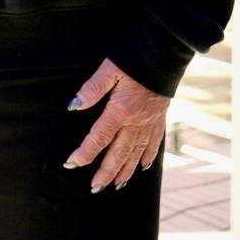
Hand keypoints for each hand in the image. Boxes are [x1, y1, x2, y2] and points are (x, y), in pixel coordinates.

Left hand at [63, 59, 170, 192]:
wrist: (167, 51)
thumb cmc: (135, 57)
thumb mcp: (109, 68)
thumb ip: (92, 88)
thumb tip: (75, 105)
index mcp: (121, 109)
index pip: (99, 137)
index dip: (85, 152)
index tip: (72, 164)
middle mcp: (137, 120)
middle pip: (119, 152)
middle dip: (107, 172)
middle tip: (95, 188)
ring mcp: (150, 121)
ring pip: (137, 152)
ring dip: (126, 170)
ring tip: (117, 185)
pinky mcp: (161, 117)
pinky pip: (154, 142)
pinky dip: (148, 156)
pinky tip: (142, 167)